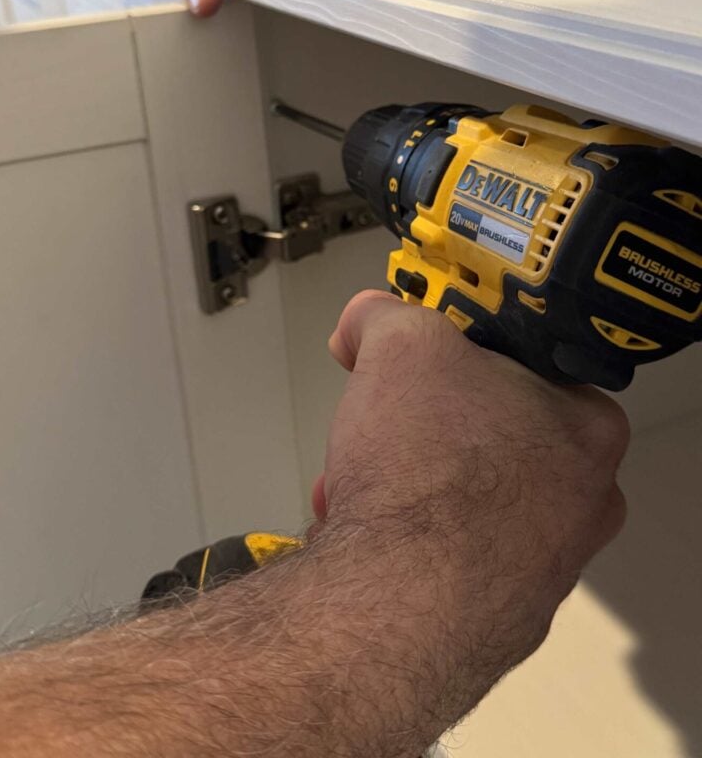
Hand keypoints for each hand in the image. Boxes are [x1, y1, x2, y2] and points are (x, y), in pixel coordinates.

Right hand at [314, 290, 628, 711]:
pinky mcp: (496, 621)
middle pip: (485, 441)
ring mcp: (543, 571)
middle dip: (417, 432)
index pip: (523, 373)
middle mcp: (583, 505)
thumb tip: (362, 324)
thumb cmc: (424, 461)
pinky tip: (361, 540)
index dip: (457, 364)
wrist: (395, 603)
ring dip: (402, 487)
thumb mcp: (399, 343)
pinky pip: (442, 562)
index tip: (412, 373)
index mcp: (587, 430)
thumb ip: (384, 316)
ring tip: (352, 488)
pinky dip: (400, 546)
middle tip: (375, 430)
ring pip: (460, 503)